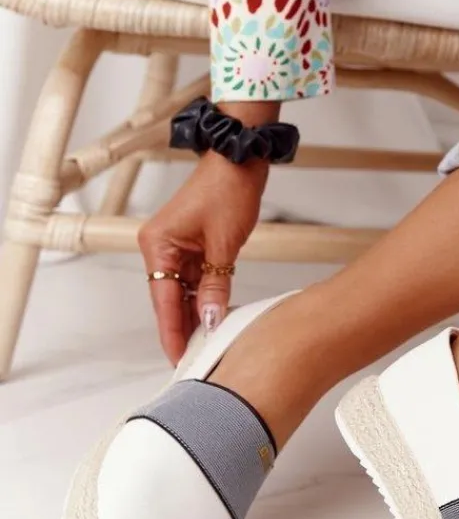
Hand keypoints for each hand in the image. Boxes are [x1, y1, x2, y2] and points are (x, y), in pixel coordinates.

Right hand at [138, 150, 268, 364]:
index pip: (163, 300)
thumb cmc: (228, 189)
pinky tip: (213, 317)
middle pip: (169, 299)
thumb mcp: (224, 245)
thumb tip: (209, 319)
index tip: (178, 358)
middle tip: (194, 359)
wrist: (240, 159)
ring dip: (195, 314)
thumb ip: (216, 285)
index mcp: (158, 245)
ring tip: (206, 344)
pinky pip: (194, 280)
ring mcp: (175, 247)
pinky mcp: (191, 246)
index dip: (172, 331)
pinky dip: (203, 297)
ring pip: (182, 292)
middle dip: (182, 327)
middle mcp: (159, 247)